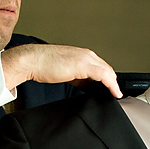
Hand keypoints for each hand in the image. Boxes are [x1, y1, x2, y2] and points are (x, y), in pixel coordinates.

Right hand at [2, 44, 122, 97]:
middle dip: (113, 81)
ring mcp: (86, 59)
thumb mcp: (65, 71)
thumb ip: (77, 77)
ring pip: (108, 71)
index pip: (101, 66)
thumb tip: (85, 87)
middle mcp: (86, 54)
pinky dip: (112, 85)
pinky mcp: (84, 65)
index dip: (108, 78)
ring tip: (116, 94)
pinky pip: (104, 76)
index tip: (111, 88)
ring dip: (114, 84)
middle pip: (107, 68)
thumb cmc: (44, 65)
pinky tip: (115, 92)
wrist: (32, 60)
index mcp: (82, 55)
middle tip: (115, 93)